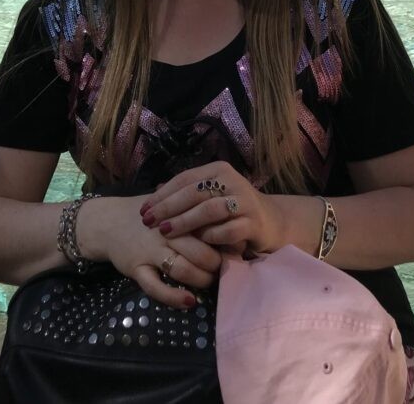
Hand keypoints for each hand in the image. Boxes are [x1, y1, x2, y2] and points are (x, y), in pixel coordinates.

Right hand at [76, 195, 221, 309]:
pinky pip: (156, 287)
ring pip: (181, 269)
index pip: (207, 226)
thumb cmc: (147, 213)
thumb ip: (193, 207)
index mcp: (176, 214)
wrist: (107, 221)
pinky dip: (174, 296)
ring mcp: (150, 252)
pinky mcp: (137, 269)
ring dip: (200, 280)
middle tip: (224, 268)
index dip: (224, 239)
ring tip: (209, 282)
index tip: (235, 247)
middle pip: (198, 250)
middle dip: (216, 263)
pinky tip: (189, 301)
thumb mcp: (169, 203)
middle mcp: (165, 233)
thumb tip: (226, 212)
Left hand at [139, 162, 282, 255]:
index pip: (185, 178)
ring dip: (184, 222)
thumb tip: (156, 192)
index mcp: (218, 170)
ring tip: (165, 232)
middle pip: (194, 192)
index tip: (143, 210)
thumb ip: (188, 192)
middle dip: (168, 208)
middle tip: (149, 222)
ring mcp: (244, 201)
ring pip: (209, 210)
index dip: (162, 194)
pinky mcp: (253, 222)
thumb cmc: (232, 208)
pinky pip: (228, 230)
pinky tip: (197, 242)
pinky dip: (210, 236)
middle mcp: (232, 181)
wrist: (270, 221)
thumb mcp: (211, 195)